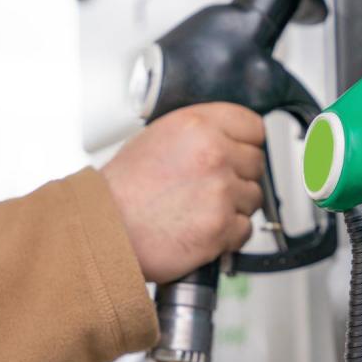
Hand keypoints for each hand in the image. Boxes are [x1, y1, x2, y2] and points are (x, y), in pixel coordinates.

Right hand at [101, 103, 265, 283]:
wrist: (105, 230)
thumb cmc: (122, 190)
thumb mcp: (157, 138)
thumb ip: (198, 133)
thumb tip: (229, 139)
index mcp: (198, 126)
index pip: (253, 126)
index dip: (247, 143)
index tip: (240, 153)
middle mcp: (213, 154)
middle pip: (257, 163)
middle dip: (239, 177)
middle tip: (212, 188)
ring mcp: (220, 191)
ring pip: (254, 198)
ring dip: (234, 207)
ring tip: (201, 210)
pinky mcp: (222, 226)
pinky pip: (246, 229)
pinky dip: (228, 235)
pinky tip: (202, 229)